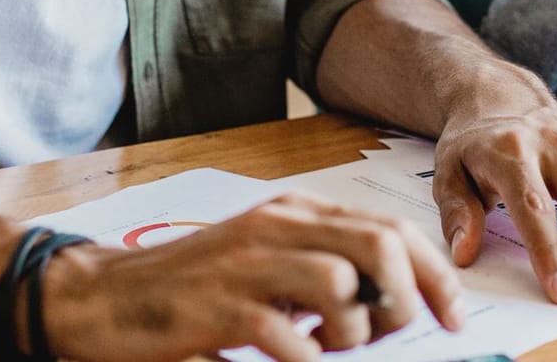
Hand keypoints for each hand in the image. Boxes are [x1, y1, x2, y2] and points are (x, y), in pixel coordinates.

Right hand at [41, 192, 464, 361]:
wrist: (102, 298)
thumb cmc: (192, 287)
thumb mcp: (266, 260)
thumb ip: (322, 264)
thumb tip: (396, 298)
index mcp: (294, 210)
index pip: (391, 227)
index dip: (435, 275)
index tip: (454, 317)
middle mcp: (276, 225)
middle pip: (380, 244)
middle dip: (408, 297)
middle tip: (396, 335)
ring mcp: (247, 264)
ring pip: (343, 285)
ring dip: (355, 331)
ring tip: (331, 348)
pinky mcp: (220, 308)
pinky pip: (290, 337)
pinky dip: (308, 359)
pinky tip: (296, 359)